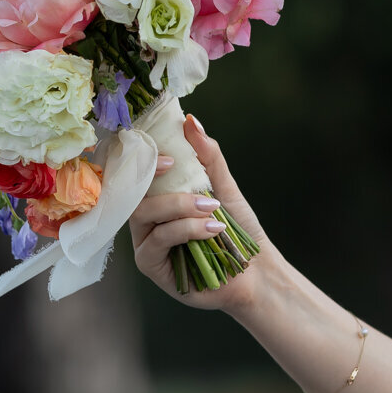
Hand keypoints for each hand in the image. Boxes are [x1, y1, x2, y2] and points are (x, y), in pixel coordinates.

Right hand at [129, 114, 275, 313]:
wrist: (256, 270)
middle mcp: (146, 221)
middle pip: (135, 196)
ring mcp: (145, 244)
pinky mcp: (151, 266)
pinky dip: (185, 230)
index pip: (137, 175)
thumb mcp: (224, 187)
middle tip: (202, 192)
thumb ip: (207, 157)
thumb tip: (191, 122)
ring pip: (143, 216)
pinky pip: (156, 241)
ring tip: (213, 212)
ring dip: (180, 209)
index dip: (145, 162)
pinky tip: (212, 231)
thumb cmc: (238, 230)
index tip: (171, 158)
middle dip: (168, 189)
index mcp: (158, 199)